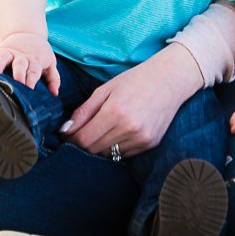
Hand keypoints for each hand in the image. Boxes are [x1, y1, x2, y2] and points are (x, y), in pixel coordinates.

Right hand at [0, 26, 57, 93]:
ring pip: (3, 58)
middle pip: (19, 64)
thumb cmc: (40, 54)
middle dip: (17, 74)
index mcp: (35, 61)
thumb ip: (53, 79)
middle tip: (15, 85)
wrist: (28, 35)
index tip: (29, 90)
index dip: (31, 80)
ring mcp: (10, 53)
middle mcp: (22, 56)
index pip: (34, 71)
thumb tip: (54, 93)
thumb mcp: (50, 64)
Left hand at [60, 41, 200, 157]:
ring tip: (101, 131)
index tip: (66, 136)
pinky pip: (124, 154)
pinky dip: (116, 147)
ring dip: (100, 146)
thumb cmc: (134, 81)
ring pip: (109, 154)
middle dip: (83, 144)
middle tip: (79, 134)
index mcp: (115, 112)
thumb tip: (65, 130)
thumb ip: (84, 111)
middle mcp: (130, 129)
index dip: (71, 140)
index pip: (84, 139)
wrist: (169, 81)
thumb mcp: (105, 90)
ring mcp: (142, 139)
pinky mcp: (150, 144)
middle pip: (94, 150)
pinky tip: (118, 132)